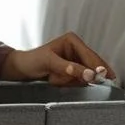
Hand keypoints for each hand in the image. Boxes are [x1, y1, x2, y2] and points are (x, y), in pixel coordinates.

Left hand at [0, 31, 117, 86]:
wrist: (22, 69)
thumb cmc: (32, 60)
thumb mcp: (50, 63)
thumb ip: (69, 68)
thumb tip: (88, 74)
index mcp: (72, 40)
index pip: (90, 56)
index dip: (97, 67)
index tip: (101, 77)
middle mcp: (76, 49)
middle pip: (92, 66)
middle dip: (80, 76)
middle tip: (71, 80)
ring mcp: (75, 61)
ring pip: (85, 76)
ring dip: (71, 81)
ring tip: (54, 78)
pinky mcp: (73, 71)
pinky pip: (78, 81)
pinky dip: (68, 84)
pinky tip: (56, 80)